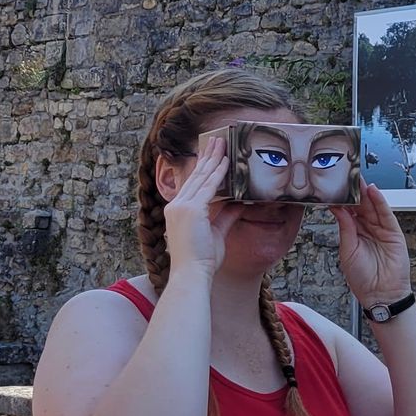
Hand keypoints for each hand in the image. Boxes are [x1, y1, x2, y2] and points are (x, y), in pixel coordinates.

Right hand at [162, 136, 243, 281]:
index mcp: (177, 211)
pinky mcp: (191, 210)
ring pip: (201, 177)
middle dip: (207, 157)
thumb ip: (226, 216)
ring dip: (213, 159)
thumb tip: (239, 203)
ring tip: (222, 143)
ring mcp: (182, 206)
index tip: (210, 156)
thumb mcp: (216, 234)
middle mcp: (176, 205)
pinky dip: (219, 173)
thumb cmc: (201, 261)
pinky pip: (209, 187)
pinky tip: (226, 162)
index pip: (192, 185)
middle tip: (216, 140)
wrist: (192, 275)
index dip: (202, 168)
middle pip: (195, 176)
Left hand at [333, 183, 412, 307]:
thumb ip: (346, 228)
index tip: (333, 185)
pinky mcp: (393, 233)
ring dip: (365, 192)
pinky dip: (380, 202)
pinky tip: (373, 191)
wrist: (380, 294)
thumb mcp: (348, 251)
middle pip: (360, 206)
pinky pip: (386, 214)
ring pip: (372, 207)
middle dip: (353, 191)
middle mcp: (367, 229)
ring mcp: (381, 230)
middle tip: (346, 175)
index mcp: (353, 233)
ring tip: (358, 178)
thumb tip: (338, 209)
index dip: (341, 199)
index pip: (347, 211)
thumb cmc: (362, 277)